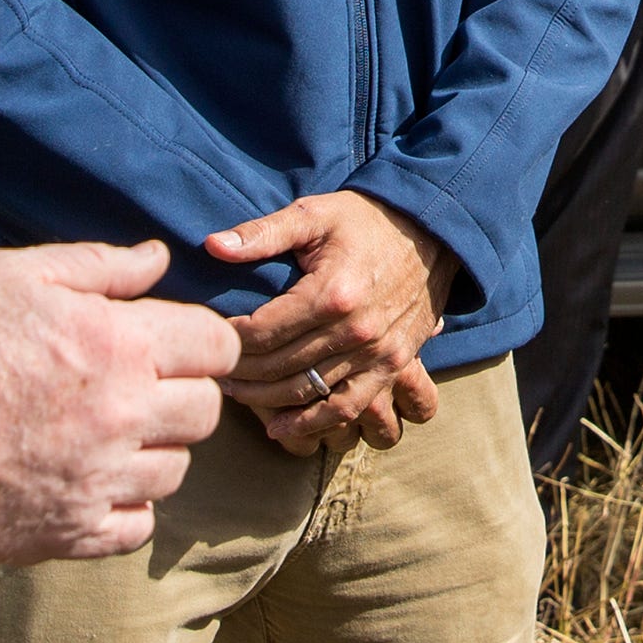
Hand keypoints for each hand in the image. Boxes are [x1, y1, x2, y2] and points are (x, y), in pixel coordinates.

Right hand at [0, 239, 236, 566]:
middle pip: (205, 412)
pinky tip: (92, 482)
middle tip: (139, 388)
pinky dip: (125, 507)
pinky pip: (135, 525)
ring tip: (107, 435)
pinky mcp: (72, 531)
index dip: (202, 342)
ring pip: (175, 471)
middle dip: (182, 395)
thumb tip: (158, 258)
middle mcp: (125, 416)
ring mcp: (101, 480)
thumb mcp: (19, 275)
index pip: (217, 347)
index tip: (175, 345)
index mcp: (122, 346)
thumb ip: (100, 266)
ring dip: (153, 451)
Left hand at [209, 192, 455, 452]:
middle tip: (212, 366)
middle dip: (239, 370)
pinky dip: (312, 423)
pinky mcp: (392, 365)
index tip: (209, 334)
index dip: (228, 338)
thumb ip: (263, 233)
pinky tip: (279, 428)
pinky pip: (348, 407)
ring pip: (305, 391)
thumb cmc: (367, 219)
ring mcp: (376, 353)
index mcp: (331, 292)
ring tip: (235, 391)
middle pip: (278, 366)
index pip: (261, 331)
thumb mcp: (314, 214)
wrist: (433, 230)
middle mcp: (354, 330)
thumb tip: (212, 246)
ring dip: (263, 398)